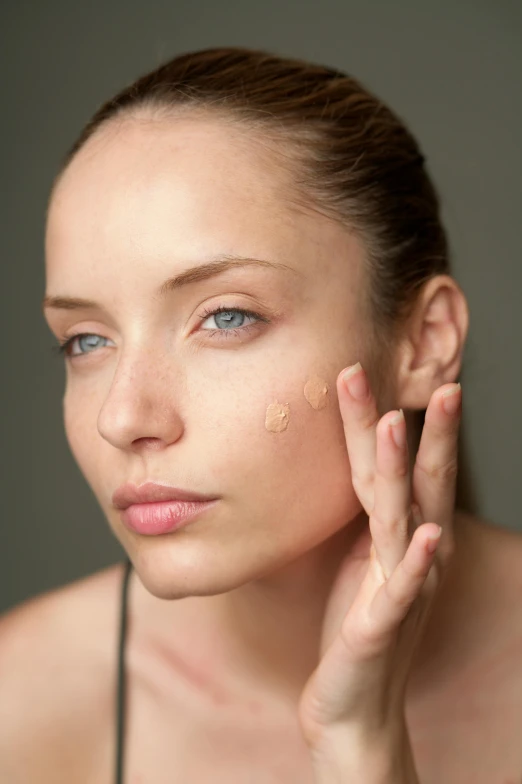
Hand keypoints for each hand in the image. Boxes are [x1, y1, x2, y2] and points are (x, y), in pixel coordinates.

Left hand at [297, 361, 461, 759]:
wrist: (353, 701)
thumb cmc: (356, 622)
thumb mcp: (360, 556)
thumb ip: (365, 514)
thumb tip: (351, 468)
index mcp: (398, 533)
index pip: (395, 467)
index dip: (387, 420)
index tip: (378, 371)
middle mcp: (410, 552)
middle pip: (419, 481)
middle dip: (429, 430)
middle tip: (442, 380)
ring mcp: (401, 585)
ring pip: (403, 518)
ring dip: (405, 472)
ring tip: (400, 427)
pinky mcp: (382, 623)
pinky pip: (402, 588)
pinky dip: (417, 561)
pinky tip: (430, 535)